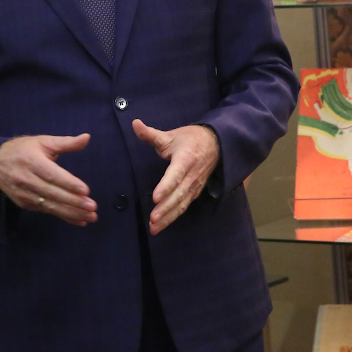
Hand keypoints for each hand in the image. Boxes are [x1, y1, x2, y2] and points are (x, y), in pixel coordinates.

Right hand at [0, 134, 97, 225]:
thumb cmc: (23, 150)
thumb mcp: (43, 141)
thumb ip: (66, 142)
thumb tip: (87, 137)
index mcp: (31, 160)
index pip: (52, 174)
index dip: (68, 183)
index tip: (85, 190)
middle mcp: (25, 179)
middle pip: (52, 193)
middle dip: (74, 202)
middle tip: (92, 207)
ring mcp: (24, 193)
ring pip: (50, 206)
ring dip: (71, 213)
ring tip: (90, 217)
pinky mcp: (24, 203)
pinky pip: (46, 212)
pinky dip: (63, 217)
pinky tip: (79, 221)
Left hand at [132, 120, 218, 234]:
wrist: (217, 144)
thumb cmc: (190, 139)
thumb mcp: (170, 135)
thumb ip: (151, 134)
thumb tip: (134, 124)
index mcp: (185, 159)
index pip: (175, 175)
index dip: (166, 187)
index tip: (156, 198)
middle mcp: (191, 175)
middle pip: (178, 194)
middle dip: (165, 208)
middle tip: (152, 219)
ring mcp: (194, 186)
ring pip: (181, 204)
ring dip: (168, 217)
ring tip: (154, 227)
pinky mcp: (194, 192)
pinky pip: (183, 206)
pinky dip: (173, 217)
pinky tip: (161, 225)